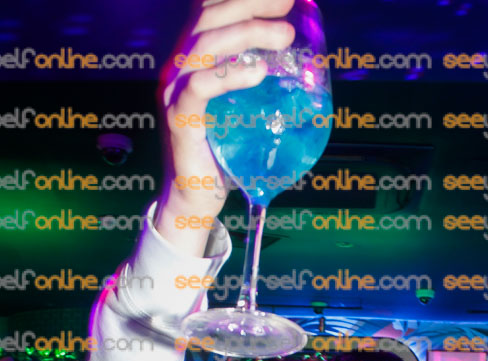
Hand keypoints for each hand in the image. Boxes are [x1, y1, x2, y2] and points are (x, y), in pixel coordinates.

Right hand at [155, 0, 295, 251]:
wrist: (195, 200)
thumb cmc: (222, 156)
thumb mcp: (242, 109)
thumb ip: (257, 83)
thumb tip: (299, 63)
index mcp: (191, 59)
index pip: (209, 10)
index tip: (285, 0)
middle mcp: (178, 67)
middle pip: (210, 17)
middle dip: (252, 4)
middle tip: (289, 6)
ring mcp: (174, 91)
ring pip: (206, 44)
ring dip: (249, 33)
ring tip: (285, 36)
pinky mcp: (179, 118)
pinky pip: (200, 86)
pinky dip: (230, 74)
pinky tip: (259, 72)